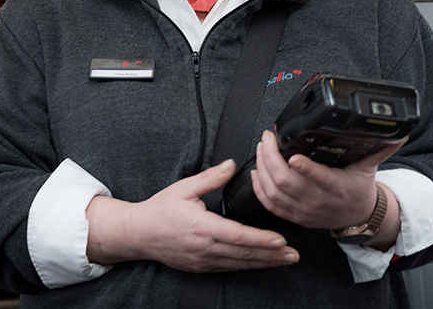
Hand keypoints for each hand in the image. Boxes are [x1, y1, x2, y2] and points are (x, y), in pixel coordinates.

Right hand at [86, 159, 299, 272]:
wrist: (138, 234)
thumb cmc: (160, 210)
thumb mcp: (184, 188)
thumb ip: (211, 177)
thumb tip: (231, 165)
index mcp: (201, 227)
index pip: (238, 235)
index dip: (261, 239)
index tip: (280, 240)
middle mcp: (204, 247)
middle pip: (244, 254)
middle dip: (272, 255)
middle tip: (293, 254)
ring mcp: (203, 260)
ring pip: (239, 264)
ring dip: (264, 263)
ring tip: (284, 260)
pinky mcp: (201, 266)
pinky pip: (229, 268)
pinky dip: (247, 265)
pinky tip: (261, 263)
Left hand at [250, 129, 403, 231]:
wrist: (358, 218)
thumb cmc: (360, 189)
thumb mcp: (370, 166)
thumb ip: (381, 147)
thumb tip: (399, 133)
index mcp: (338, 187)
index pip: (319, 178)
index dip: (303, 167)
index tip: (292, 154)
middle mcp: (319, 200)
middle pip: (287, 183)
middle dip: (271, 158)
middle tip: (268, 138)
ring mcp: (304, 210)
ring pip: (274, 193)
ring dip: (262, 168)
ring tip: (261, 148)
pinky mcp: (294, 216)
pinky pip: (270, 205)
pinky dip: (259, 188)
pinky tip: (255, 171)